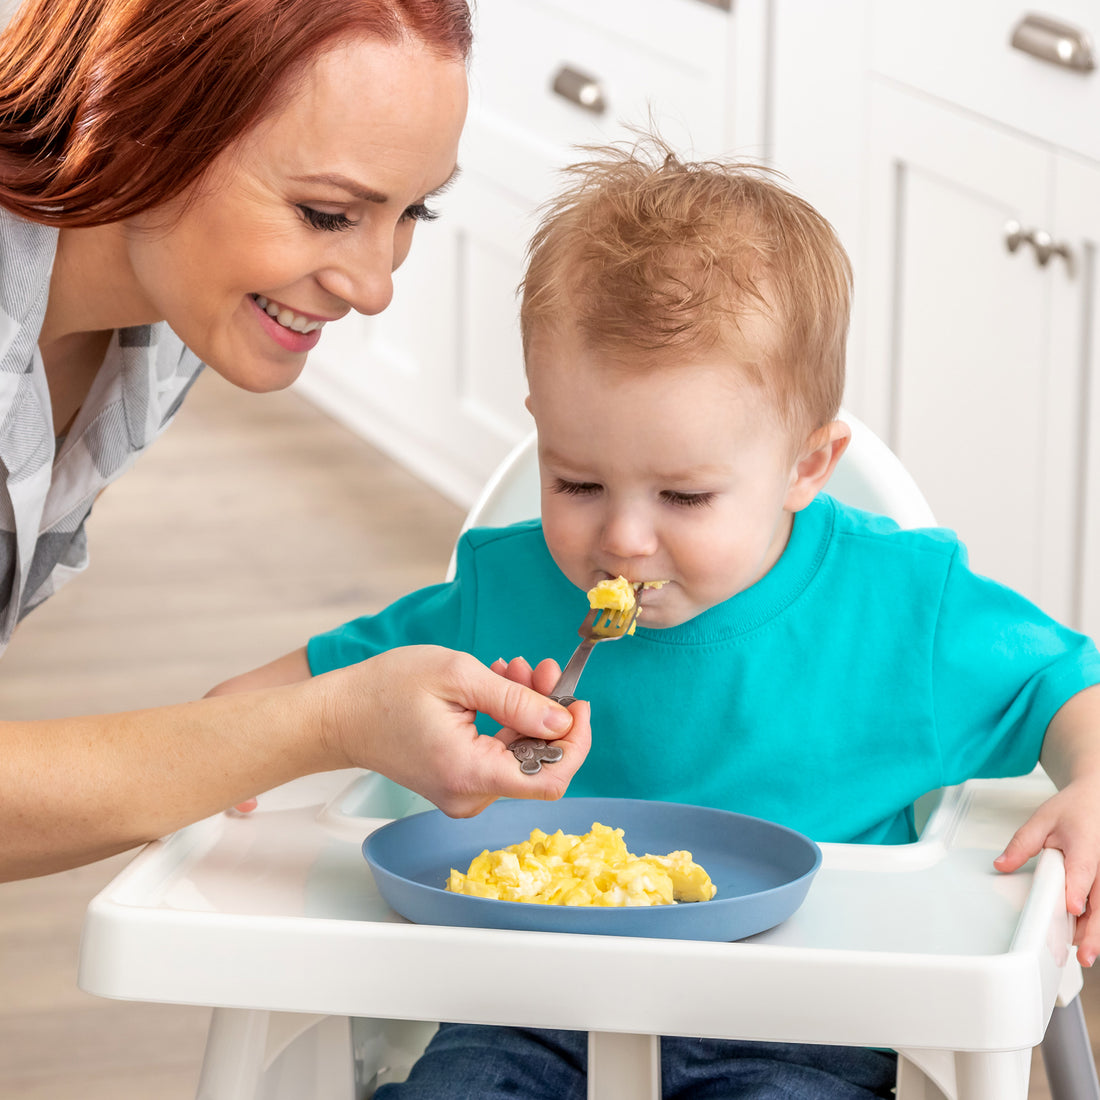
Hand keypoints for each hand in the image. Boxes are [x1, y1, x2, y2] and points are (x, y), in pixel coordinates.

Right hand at [315, 645, 590, 817]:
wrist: (339, 715)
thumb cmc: (386, 690)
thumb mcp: (458, 677)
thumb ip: (516, 701)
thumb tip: (562, 721)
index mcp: (470, 773)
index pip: (551, 780)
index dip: (577, 743)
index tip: (578, 703)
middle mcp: (469, 794)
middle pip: (538, 763)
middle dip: (548, 712)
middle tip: (541, 667)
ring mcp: (463, 791)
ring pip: (521, 755)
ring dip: (527, 710)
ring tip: (514, 668)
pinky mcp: (458, 781)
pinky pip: (500, 754)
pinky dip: (508, 721)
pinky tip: (499, 686)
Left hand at [994, 776, 1099, 965]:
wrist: (1097, 800)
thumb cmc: (1074, 810)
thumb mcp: (1042, 819)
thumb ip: (1022, 843)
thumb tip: (1001, 865)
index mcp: (1085, 845)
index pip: (1083, 871)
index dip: (1076, 890)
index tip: (1071, 906)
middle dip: (1093, 930)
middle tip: (1084, 954)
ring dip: (1094, 931)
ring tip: (1085, 954)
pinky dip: (1094, 922)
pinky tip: (1084, 938)